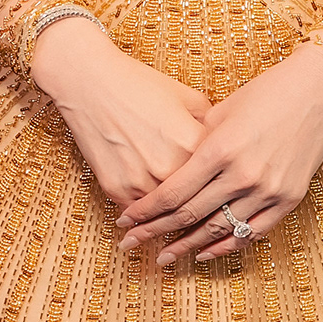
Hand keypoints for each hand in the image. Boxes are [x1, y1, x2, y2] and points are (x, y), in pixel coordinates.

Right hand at [30, 18, 213, 228]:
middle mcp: (172, 169)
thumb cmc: (141, 85)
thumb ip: (212, 129)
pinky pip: (140, 215)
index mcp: (196, 146)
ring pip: (168, 219)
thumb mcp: (189, 99)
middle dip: (208, 219)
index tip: (231, 200)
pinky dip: (147, 220)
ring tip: (186, 239)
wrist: (91, 82)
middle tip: (216, 230)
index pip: (222, 182)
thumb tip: (226, 151)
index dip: (227, 192)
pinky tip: (153, 224)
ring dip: (176, 228)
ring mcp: (143, 183)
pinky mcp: (118, 190)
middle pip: (197, 207)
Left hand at [116, 47, 322, 267]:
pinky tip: (204, 254)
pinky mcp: (287, 199)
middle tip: (130, 243)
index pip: (173, 193)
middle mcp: (242, 175)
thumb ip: (195, 144)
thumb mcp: (221, 112)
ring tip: (162, 257)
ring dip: (186, 246)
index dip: (145, 211)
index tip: (125, 221)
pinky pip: (251, 233)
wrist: (317, 91)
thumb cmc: (265, 93)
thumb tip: (168, 169)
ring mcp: (267, 190)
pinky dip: (225, 246)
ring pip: (217, 230)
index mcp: (219, 149)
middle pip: (189, 215)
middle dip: (154, 232)